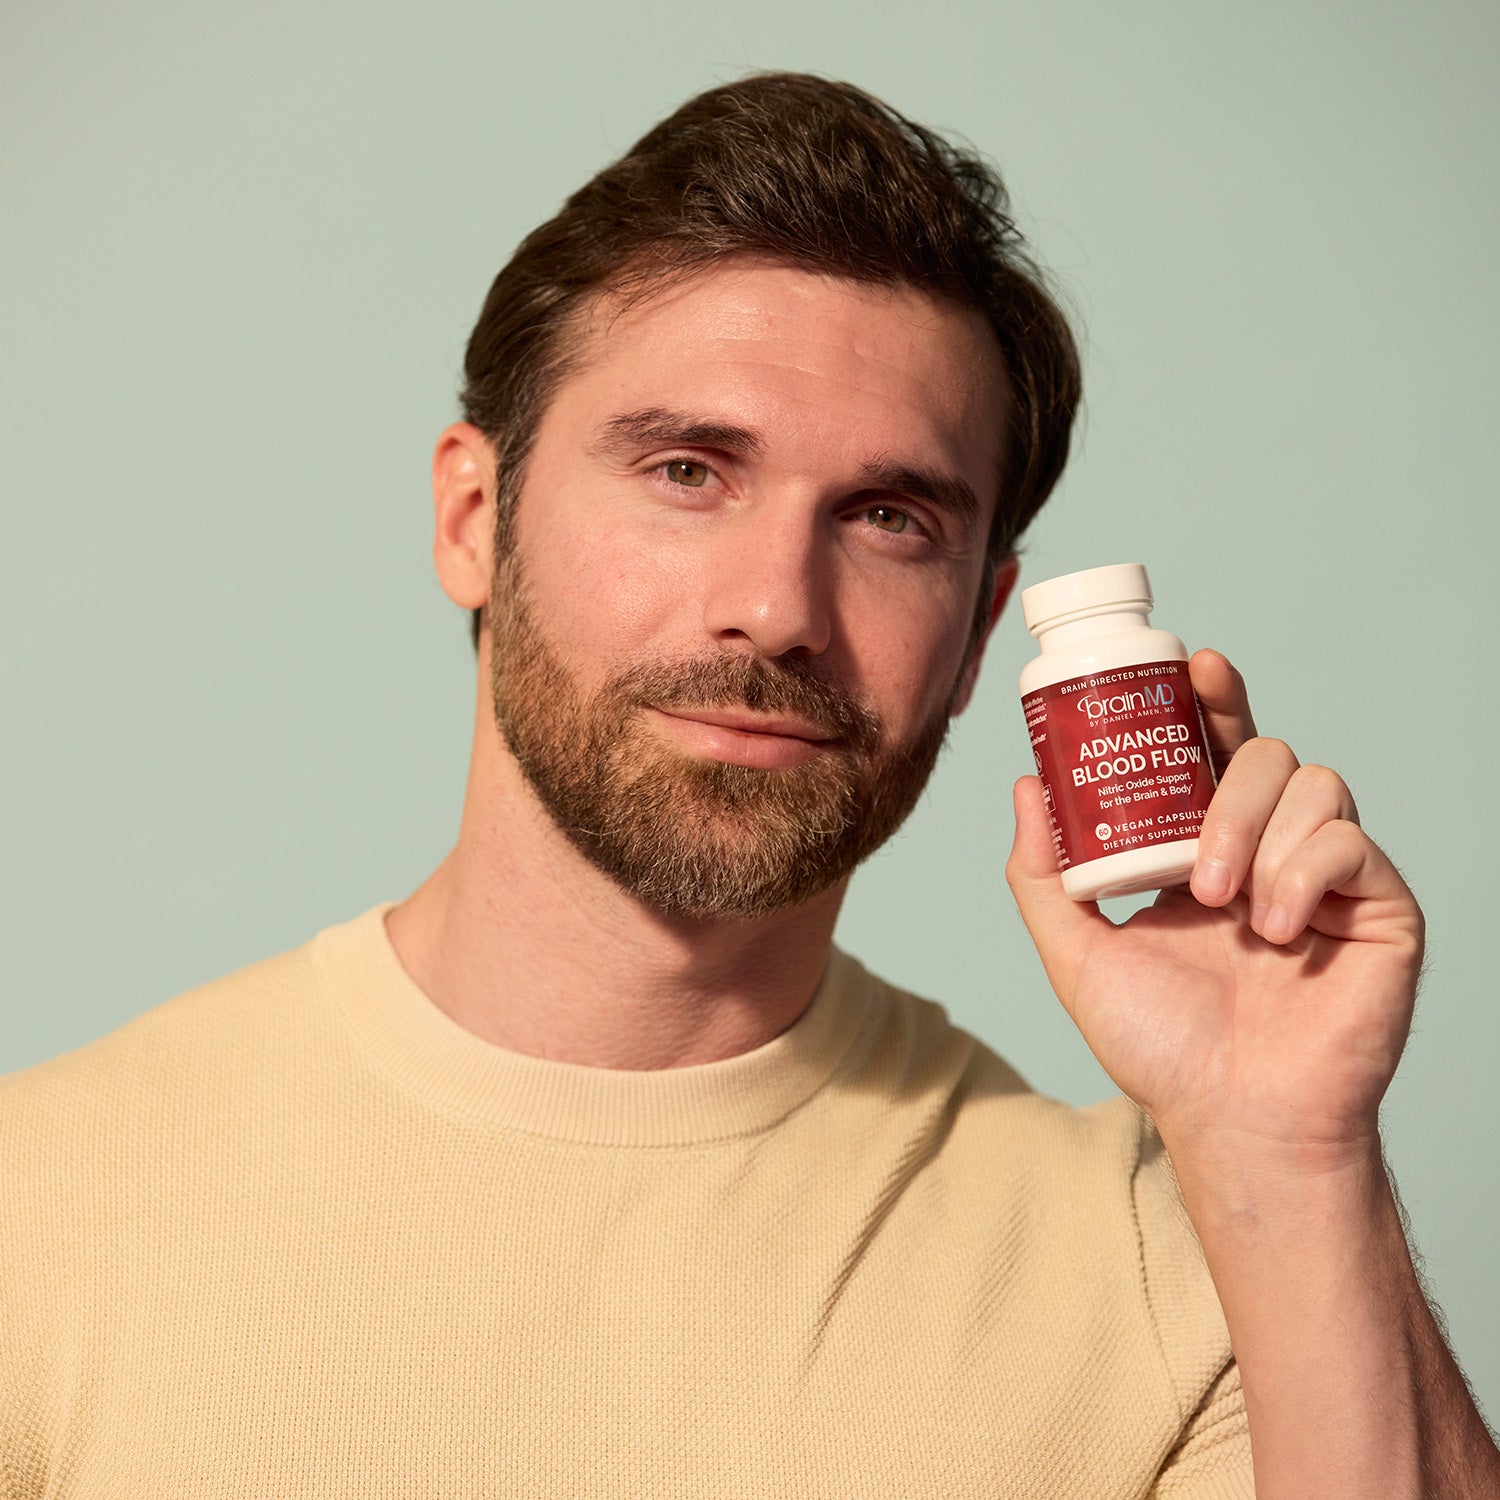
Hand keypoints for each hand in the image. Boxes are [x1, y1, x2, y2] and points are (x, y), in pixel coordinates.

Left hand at [1006, 649, 1424, 1180]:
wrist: (1229, 1116)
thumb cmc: (1159, 1043)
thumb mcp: (1077, 951)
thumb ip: (1044, 873)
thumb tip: (1025, 785)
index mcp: (1206, 843)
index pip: (1215, 746)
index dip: (1212, 697)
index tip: (1194, 664)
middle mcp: (1269, 846)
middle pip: (1267, 751)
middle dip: (1228, 789)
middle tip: (1192, 862)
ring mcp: (1326, 873)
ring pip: (1315, 783)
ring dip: (1258, 837)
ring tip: (1225, 908)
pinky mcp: (1379, 906)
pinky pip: (1353, 843)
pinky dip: (1306, 874)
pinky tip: (1276, 929)